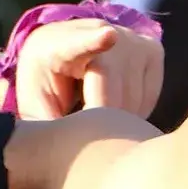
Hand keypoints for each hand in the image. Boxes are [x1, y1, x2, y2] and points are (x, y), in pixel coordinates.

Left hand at [13, 18, 163, 120]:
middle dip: (98, 120)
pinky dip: (134, 114)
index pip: (78, 43)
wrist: (63, 50)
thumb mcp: (34, 106)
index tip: (107, 36)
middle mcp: (100, 32)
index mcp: (59, 44)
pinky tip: (113, 106)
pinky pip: (148, 99)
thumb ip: (44, 127)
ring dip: (117, 122)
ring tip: (92, 113)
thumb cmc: (45, 84)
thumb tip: (61, 157)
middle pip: (111, 92)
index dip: (94, 41)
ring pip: (133, 100)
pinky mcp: (152, 51)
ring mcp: (130, 40)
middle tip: (80, 129)